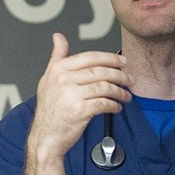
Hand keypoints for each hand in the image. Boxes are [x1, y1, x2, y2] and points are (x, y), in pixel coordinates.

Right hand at [27, 34, 131, 160]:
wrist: (45, 137)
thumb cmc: (49, 110)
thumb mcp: (48, 79)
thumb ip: (56, 57)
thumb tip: (58, 37)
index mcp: (58, 70)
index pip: (90, 57)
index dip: (110, 58)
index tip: (122, 62)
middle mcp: (63, 80)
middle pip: (101, 71)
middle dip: (120, 74)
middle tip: (129, 79)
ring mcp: (71, 95)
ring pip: (105, 87)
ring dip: (120, 91)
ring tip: (126, 95)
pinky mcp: (80, 111)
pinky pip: (104, 103)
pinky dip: (114, 105)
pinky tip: (117, 107)